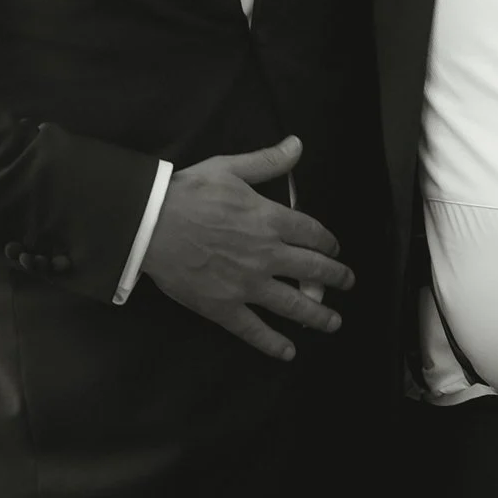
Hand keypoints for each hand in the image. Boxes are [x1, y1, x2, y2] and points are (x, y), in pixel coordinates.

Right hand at [140, 137, 354, 361]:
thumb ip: (267, 161)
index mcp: (270, 220)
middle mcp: (267, 255)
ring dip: (318, 315)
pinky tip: (288, 352)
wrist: (150, 224)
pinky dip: (273, 343)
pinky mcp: (224, 307)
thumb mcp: (229, 168)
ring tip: (333, 322)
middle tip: (347, 282)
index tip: (335, 249)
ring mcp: (247, 285)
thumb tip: (297, 144)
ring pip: (293, 304)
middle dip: (336, 277)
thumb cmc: (187, 193)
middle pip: (313, 270)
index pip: (312, 233)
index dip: (329, 243)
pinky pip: (255, 330)